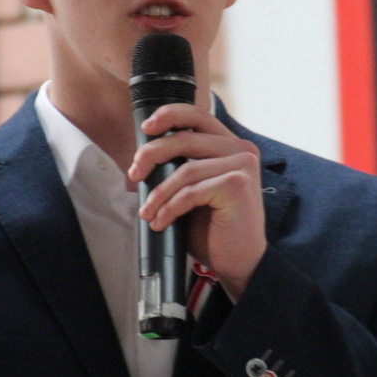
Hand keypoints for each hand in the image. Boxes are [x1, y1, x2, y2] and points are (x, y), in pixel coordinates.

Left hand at [127, 103, 266, 301]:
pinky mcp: (237, 185)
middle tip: (134, 174)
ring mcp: (242, 165)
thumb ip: (181, 165)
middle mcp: (242, 149)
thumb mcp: (194, 188)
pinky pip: (191, 191)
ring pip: (185, 169)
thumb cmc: (214, 226)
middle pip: (185, 138)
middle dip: (151, 155)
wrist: (239, 261)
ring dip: (159, 193)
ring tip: (147, 212)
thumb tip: (143, 156)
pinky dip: (170, 208)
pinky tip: (160, 222)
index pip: (198, 115)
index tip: (145, 128)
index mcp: (231, 144)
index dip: (169, 115)